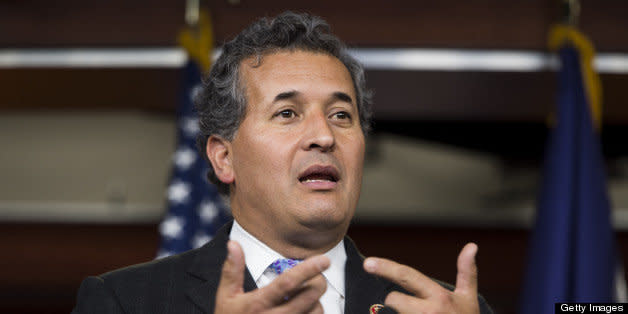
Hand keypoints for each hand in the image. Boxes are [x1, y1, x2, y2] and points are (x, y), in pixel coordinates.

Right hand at [215, 240, 329, 313]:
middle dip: (318, 281)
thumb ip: (232, 271)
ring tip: (307, 297)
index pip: (288, 283)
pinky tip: (305, 310)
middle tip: (317, 276)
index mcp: (258, 304)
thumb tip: (234, 244)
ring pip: (316, 312)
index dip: (308, 269)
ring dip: (317, 301)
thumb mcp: (226, 297)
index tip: (323, 259)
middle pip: (309, 296)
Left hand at [363, 243, 479, 313]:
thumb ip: (466, 272)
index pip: (407, 276)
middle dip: (395, 302)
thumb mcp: (468, 298)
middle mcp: (428, 312)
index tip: (368, 263)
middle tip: (410, 308)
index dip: (386, 268)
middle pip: (392, 300)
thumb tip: (471, 246)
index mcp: (439, 297)